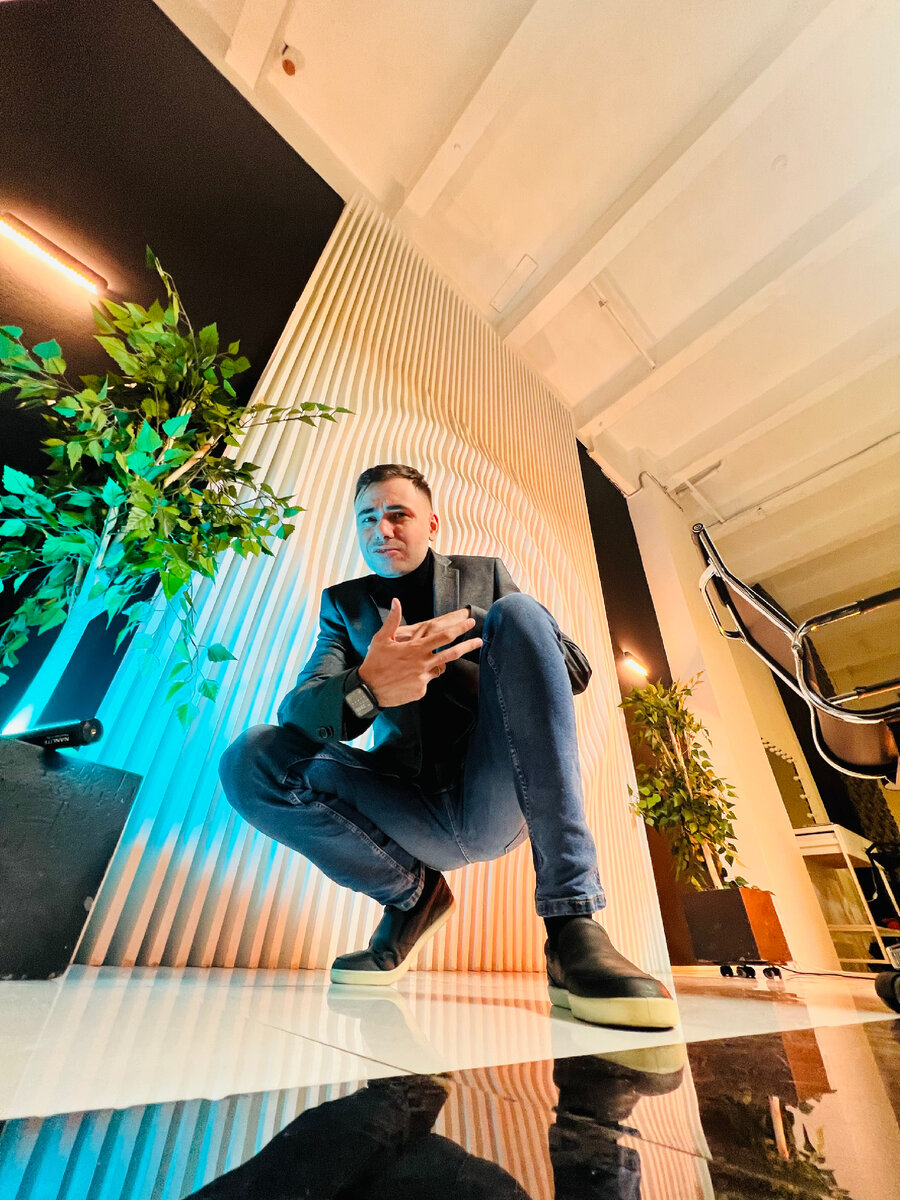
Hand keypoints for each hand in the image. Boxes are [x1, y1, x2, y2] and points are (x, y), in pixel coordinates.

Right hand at [358, 600, 481, 706]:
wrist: (368, 689)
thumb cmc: (374, 662)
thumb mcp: (381, 639)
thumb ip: (393, 620)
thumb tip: (396, 601)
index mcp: (415, 648)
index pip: (443, 636)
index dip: (459, 628)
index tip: (469, 622)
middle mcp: (422, 662)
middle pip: (451, 653)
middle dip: (468, 645)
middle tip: (479, 640)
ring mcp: (423, 678)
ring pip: (440, 668)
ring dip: (440, 663)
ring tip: (428, 663)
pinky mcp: (421, 690)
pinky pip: (427, 682)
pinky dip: (422, 678)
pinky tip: (407, 678)